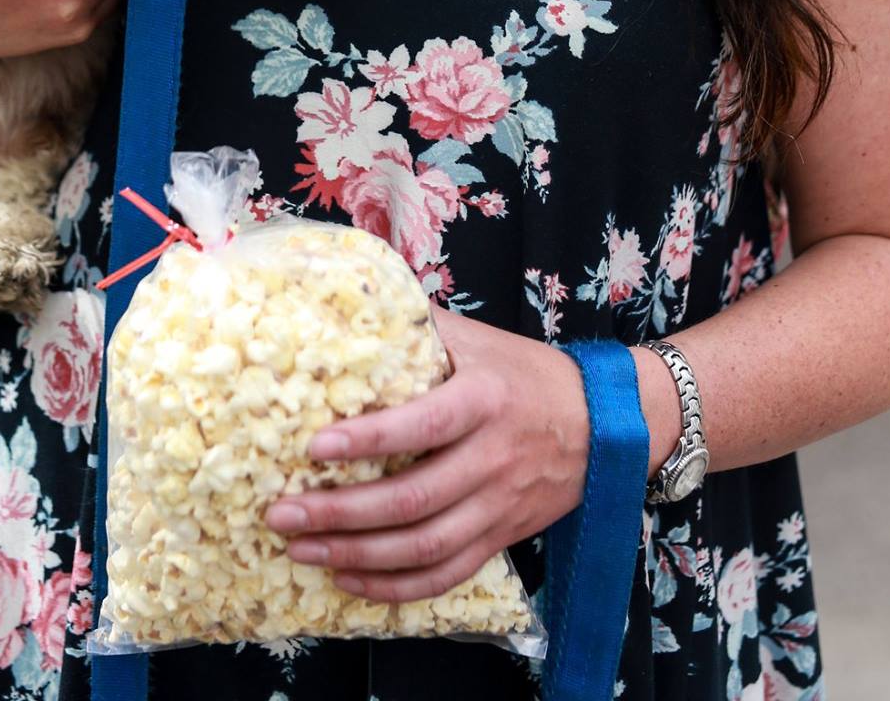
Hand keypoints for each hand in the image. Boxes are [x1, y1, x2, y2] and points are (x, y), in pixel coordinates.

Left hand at [265, 306, 588, 604]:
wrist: (606, 423)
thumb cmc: (527, 373)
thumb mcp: (479, 340)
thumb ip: (421, 327)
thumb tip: (354, 302)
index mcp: (484, 400)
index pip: (423, 424)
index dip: (369, 439)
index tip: (315, 446)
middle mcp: (492, 458)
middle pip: (413, 499)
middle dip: (341, 513)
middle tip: (283, 514)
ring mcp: (498, 506)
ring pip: (424, 546)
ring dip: (357, 555)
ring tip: (301, 550)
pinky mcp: (500, 538)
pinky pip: (445, 575)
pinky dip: (395, 587)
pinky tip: (350, 579)